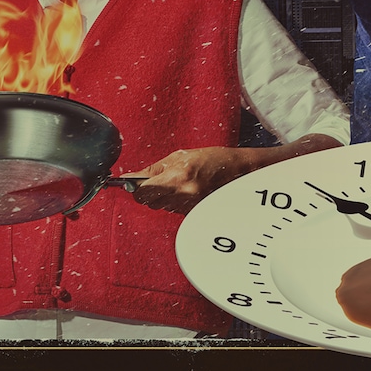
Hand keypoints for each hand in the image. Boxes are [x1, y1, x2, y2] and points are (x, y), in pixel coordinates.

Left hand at [128, 147, 252, 212]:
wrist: (239, 172)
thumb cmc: (213, 160)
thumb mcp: (181, 156)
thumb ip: (154, 169)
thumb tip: (131, 178)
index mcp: (177, 177)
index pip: (141, 192)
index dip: (135, 187)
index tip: (133, 183)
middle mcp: (182, 195)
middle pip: (148, 202)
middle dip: (148, 192)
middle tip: (159, 180)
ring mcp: (189, 207)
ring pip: (160, 207)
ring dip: (162, 197)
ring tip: (178, 184)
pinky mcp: (193, 215)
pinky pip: (173, 210)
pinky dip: (175, 201)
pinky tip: (187, 191)